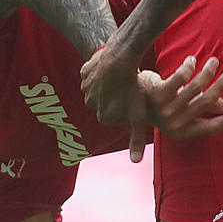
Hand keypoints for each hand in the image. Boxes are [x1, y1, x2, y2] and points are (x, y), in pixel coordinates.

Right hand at [80, 40, 151, 160]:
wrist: (121, 59)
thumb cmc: (132, 88)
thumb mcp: (138, 116)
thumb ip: (136, 140)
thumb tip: (135, 162)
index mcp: (102, 117)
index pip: (116, 114)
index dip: (127, 106)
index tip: (135, 98)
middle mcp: (89, 104)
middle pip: (107, 101)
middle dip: (117, 96)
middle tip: (129, 87)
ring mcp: (85, 87)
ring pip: (100, 88)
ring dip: (109, 84)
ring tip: (122, 77)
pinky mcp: (84, 72)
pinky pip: (94, 73)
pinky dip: (101, 71)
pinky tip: (112, 68)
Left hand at [137, 55, 222, 141]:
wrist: (129, 99)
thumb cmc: (159, 105)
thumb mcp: (180, 111)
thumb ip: (199, 110)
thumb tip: (222, 105)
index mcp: (181, 132)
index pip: (209, 128)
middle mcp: (174, 124)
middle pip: (206, 103)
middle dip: (221, 87)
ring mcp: (165, 109)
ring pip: (196, 87)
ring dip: (208, 71)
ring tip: (214, 62)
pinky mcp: (158, 94)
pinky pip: (181, 77)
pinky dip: (189, 66)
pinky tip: (192, 60)